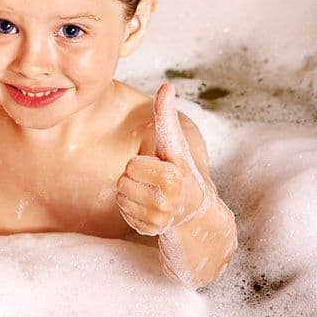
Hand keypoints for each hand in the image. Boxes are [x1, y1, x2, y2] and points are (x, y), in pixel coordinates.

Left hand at [116, 83, 207, 235]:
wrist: (196, 210)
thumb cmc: (181, 168)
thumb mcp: (174, 143)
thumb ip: (166, 115)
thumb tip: (166, 85)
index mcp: (171, 176)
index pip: (132, 165)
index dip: (141, 163)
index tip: (159, 166)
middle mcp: (165, 200)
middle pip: (122, 181)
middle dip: (134, 177)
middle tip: (154, 180)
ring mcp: (158, 218)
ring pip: (120, 197)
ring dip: (132, 193)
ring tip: (152, 192)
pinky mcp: (149, 231)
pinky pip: (123, 213)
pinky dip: (132, 209)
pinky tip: (150, 206)